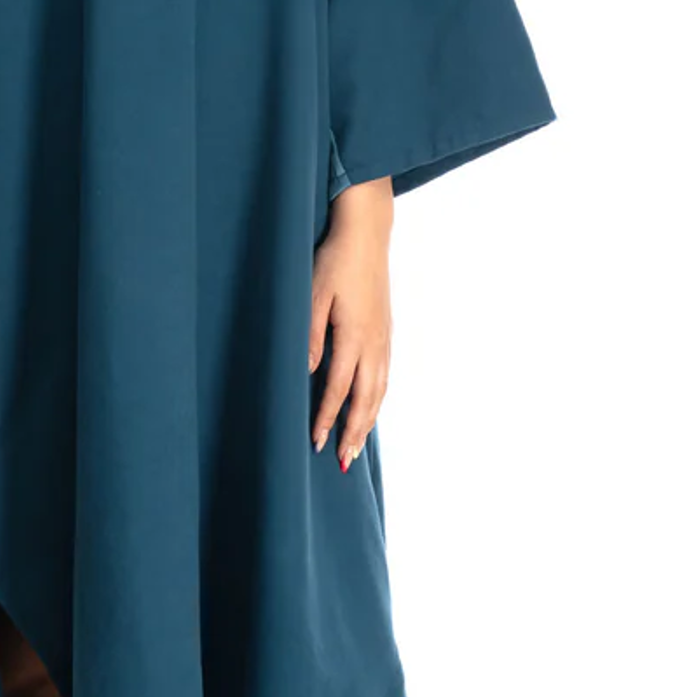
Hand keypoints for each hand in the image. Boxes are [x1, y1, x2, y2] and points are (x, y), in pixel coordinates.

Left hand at [308, 179, 393, 471]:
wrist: (368, 233)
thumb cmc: (334, 260)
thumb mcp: (312, 294)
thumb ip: (310, 335)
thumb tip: (307, 373)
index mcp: (354, 336)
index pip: (338, 389)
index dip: (327, 418)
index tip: (317, 443)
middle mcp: (374, 343)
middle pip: (366, 399)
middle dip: (354, 432)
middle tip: (344, 463)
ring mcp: (384, 338)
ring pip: (380, 391)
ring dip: (368, 421)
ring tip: (357, 447)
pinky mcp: (387, 331)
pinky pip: (385, 376)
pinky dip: (378, 400)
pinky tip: (371, 408)